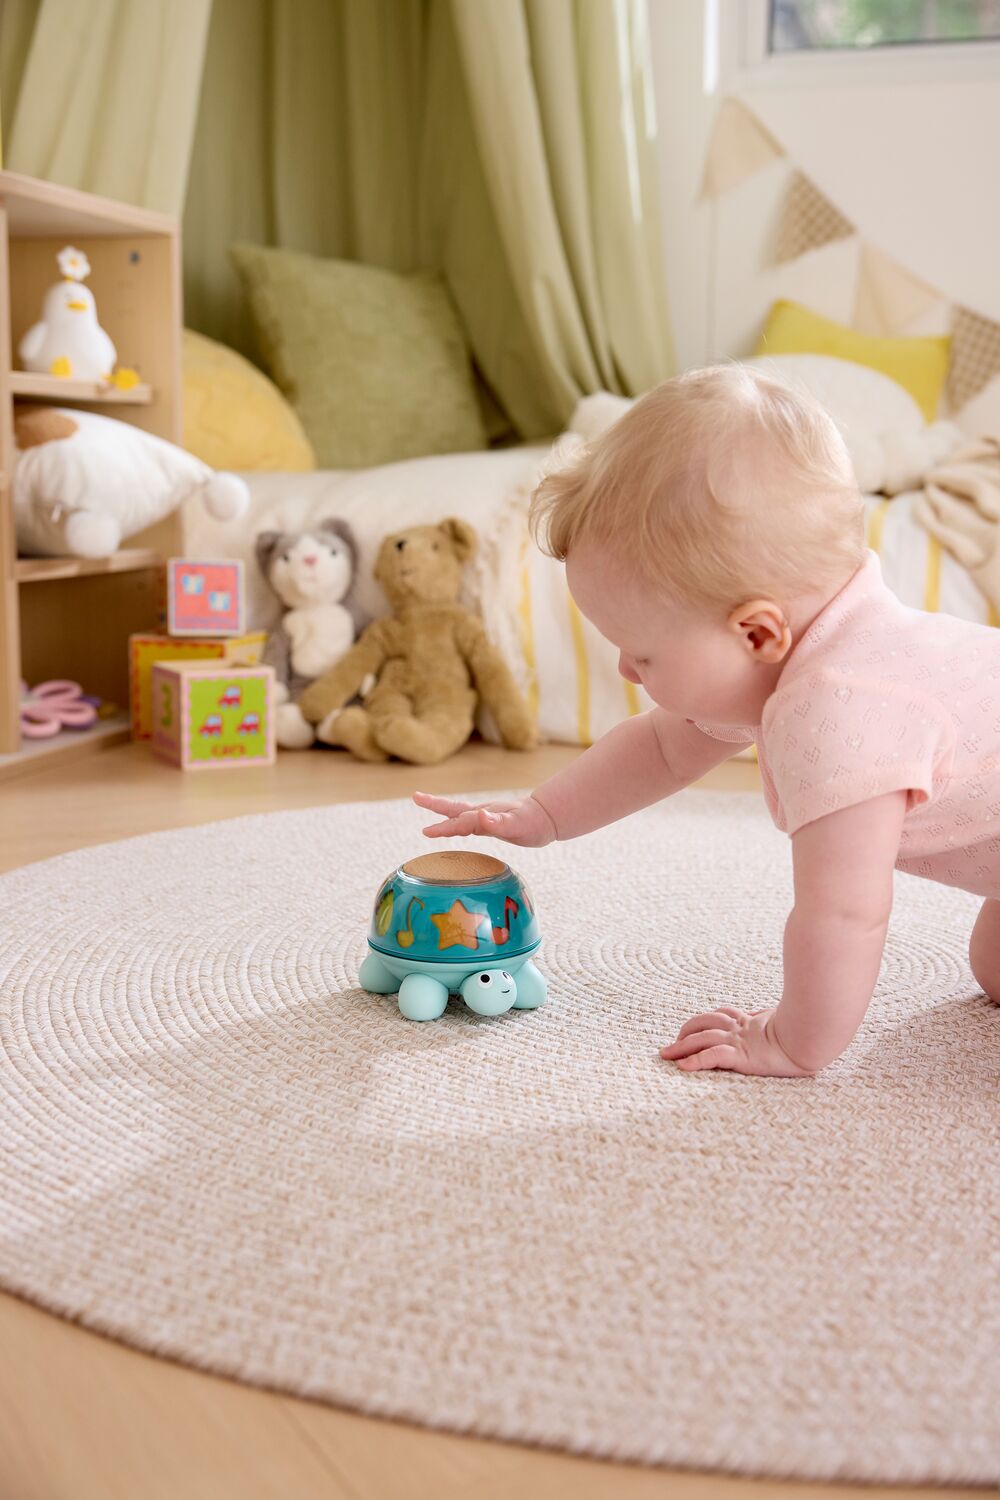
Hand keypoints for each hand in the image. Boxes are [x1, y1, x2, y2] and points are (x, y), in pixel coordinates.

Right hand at [412, 792, 555, 846]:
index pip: (461, 823)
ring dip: (442, 812)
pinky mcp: (491, 821)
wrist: (548, 816)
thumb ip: (499, 822)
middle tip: (415, 797)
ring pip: (459, 813)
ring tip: (424, 807)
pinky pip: (469, 821)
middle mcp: (483, 813)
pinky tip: (453, 825)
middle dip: (435, 805)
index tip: (426, 832)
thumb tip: (481, 815)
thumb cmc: (534, 823)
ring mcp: (486, 816)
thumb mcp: (518, 825)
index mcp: (485, 816)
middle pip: (454, 809)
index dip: (444, 828)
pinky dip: (456, 822)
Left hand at [660, 1007, 814, 1077]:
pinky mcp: (742, 1056)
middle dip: (686, 1032)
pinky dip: (695, 1061)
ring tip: (666, 1055)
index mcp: (751, 1022)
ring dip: (681, 1046)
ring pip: (703, 1038)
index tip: (692, 1029)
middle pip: (705, 1023)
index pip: (722, 1015)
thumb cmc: (806, 1029)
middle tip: (672, 1044)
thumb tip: (763, 1015)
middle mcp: (742, 1029)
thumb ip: (770, 1019)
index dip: (705, 1021)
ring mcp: (740, 1041)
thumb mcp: (784, 1022)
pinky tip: (682, 1067)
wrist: (814, 1036)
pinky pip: (713, 1057)